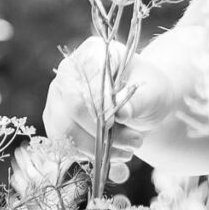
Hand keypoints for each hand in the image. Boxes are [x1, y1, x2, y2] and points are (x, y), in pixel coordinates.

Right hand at [42, 41, 170, 169]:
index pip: (87, 83)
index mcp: (93, 54)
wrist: (141, 104)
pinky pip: (63, 144)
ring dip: (96, 149)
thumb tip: (121, 113)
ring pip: (64, 130)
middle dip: (103, 133)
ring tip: (126, 151)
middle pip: (71, 108)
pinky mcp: (55, 120)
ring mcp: (57, 96)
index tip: (122, 123)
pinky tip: (109, 153)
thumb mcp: (153, 93)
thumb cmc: (148, 92)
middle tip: (134, 143)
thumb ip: (138, 101)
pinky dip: (88, 155)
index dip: (101, 108)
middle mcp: (68, 72)